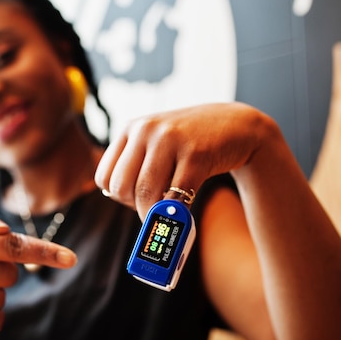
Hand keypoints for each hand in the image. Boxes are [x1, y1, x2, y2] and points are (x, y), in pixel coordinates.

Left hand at [95, 102, 274, 219]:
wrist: (236, 126)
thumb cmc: (189, 143)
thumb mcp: (155, 142)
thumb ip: (134, 163)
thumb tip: (113, 197)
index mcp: (130, 128)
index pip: (104, 176)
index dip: (117, 196)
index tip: (134, 198)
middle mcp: (145, 130)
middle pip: (121, 187)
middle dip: (134, 207)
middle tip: (152, 208)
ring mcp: (170, 139)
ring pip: (145, 193)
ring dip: (154, 214)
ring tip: (167, 214)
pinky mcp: (196, 154)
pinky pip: (175, 195)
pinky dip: (176, 212)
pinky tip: (183, 210)